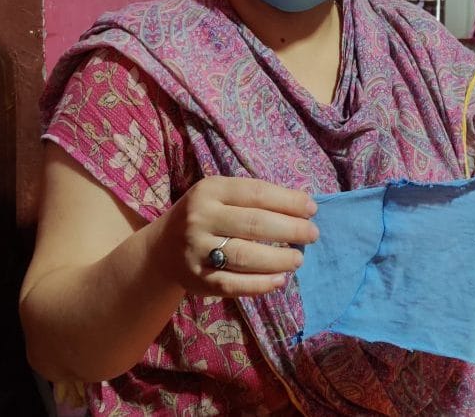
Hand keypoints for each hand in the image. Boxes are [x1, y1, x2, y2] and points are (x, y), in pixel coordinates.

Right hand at [155, 176, 318, 297]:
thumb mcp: (220, 196)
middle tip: (312, 235)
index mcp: (209, 190)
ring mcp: (197, 250)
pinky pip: (233, 284)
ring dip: (279, 259)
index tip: (312, 209)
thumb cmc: (205, 216)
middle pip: (254, 224)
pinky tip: (279, 280)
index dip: (288, 201)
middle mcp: (200, 218)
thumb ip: (253, 199)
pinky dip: (260, 284)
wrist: (162, 249)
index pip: (256, 193)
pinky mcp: (197, 279)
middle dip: (290, 230)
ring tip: (298, 259)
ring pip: (245, 256)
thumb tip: (302, 206)